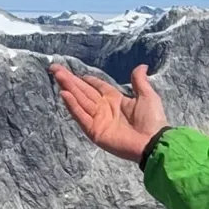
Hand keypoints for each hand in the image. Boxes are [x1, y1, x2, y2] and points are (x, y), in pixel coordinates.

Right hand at [51, 62, 166, 162]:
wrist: (154, 142)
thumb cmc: (153, 120)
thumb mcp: (148, 96)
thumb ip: (139, 81)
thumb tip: (141, 66)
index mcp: (115, 99)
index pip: (96, 87)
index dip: (86, 79)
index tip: (73, 71)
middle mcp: (104, 108)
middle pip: (84, 92)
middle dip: (70, 80)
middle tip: (55, 68)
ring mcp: (98, 120)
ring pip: (80, 101)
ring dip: (68, 88)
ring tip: (57, 75)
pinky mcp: (95, 131)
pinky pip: (81, 116)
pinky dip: (73, 106)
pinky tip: (64, 94)